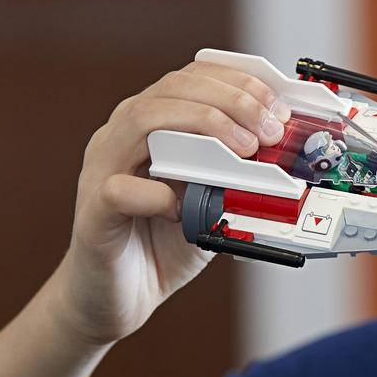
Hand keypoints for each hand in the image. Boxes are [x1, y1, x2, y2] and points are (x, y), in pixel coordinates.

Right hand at [52, 60, 290, 345]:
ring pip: (141, 120)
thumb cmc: (161, 244)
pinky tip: (184, 209)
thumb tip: (282, 155)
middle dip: (231, 101)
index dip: (239, 83)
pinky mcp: (94, 213)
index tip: (277, 105)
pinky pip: (121, 190)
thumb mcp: (212, 201)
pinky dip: (159, 194)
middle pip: (171, 89)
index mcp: (150, 126)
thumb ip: (236, 175)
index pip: (191, 78)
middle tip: (269, 131)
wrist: (116, 299)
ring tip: (244, 150)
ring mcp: (102, 170)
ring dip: (201, 127)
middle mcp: (121, 138)